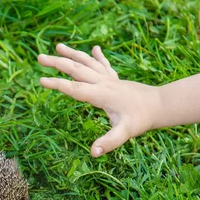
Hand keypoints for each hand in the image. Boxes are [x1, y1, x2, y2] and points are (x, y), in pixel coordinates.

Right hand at [38, 43, 162, 156]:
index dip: (57, 84)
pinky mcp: (116, 79)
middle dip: (56, 63)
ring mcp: (110, 79)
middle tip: (39, 58)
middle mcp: (104, 83)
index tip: (41, 80)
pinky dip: (97, 56)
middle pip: (76, 70)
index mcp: (101, 94)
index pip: (74, 88)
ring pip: (87, 63)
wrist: (161, 105)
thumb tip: (93, 153)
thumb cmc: (141, 120)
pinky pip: (104, 65)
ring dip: (72, 54)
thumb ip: (109, 142)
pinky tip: (95, 48)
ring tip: (58, 46)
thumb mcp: (125, 132)